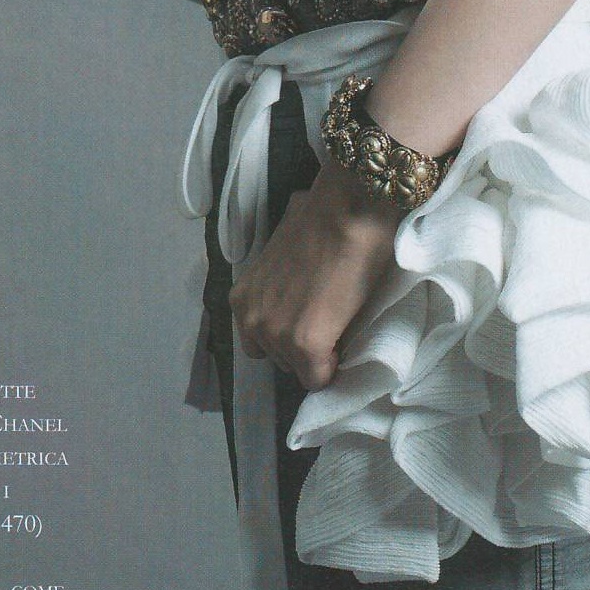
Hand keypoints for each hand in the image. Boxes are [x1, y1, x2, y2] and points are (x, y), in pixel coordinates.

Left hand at [228, 162, 401, 391]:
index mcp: (242, 297)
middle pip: (278, 356)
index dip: (292, 329)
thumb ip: (279, 274)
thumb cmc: (321, 218)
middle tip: (328, 317)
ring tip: (338, 321)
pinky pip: (319, 379)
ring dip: (318, 353)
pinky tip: (345, 339)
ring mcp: (275, 335)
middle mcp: (250, 319)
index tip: (314, 315)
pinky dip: (333, 368)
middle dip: (302, 343)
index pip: (261, 340)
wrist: (348, 210)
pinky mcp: (304, 347)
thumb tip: (297, 270)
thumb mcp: (283, 247)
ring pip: (299, 368)